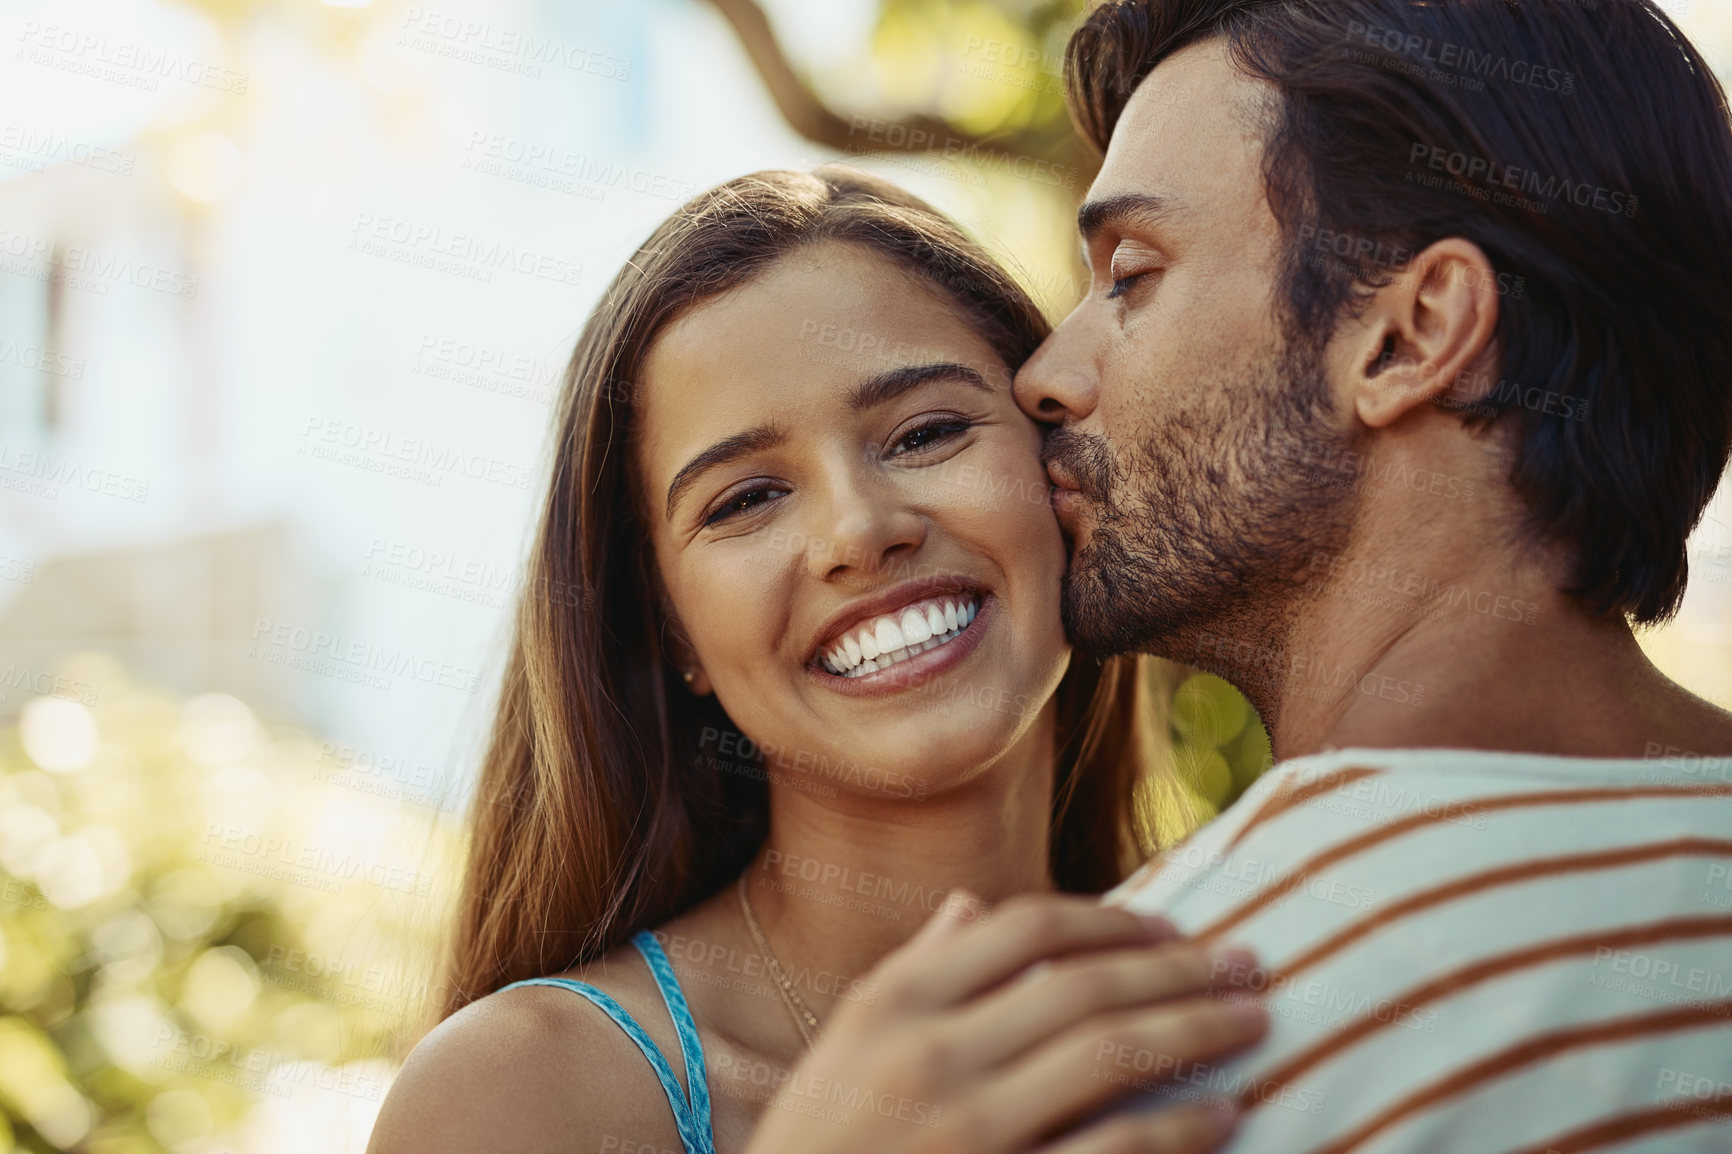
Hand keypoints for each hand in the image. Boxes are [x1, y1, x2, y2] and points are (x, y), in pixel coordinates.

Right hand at [741, 890, 1266, 1153]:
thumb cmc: (822, 1140)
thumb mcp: (847, 1043)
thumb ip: (915, 969)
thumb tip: (972, 905)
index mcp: (893, 1001)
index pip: (1023, 926)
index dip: (1110, 918)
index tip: (1170, 925)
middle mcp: (932, 1055)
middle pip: (1082, 984)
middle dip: (1181, 967)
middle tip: (1250, 962)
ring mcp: (970, 1130)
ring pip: (1110, 1056)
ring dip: (1198, 1030)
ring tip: (1254, 1021)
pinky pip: (1113, 1152)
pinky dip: (1179, 1131)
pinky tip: (1224, 1114)